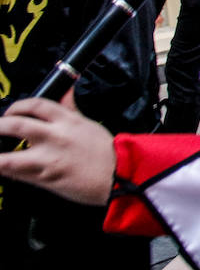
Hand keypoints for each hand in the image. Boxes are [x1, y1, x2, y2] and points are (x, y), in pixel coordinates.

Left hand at [0, 93, 115, 205]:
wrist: (118, 175)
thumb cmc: (106, 151)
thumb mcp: (88, 123)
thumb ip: (69, 108)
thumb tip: (64, 91)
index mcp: (67, 120)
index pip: (35, 104)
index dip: (17, 106)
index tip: (10, 112)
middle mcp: (55, 137)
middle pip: (16, 125)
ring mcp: (48, 159)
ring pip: (8, 157)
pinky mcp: (45, 178)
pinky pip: (17, 174)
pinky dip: (6, 171)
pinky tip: (3, 168)